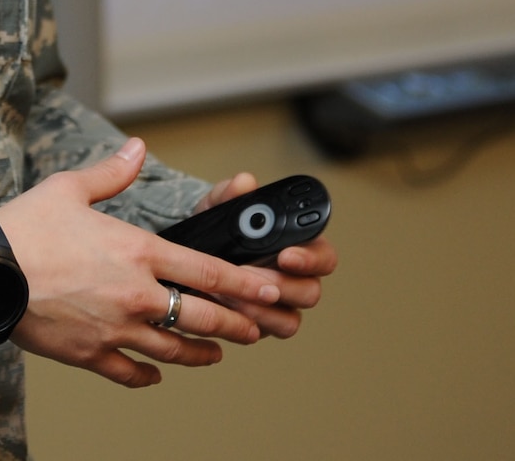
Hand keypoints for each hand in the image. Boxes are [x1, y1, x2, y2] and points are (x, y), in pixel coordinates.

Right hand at [0, 138, 285, 387]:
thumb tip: (136, 148)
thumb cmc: (26, 227)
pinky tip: (156, 376)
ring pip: (171, 351)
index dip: (245, 284)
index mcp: (138, 252)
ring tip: (215, 354)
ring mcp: (114, 330)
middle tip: (255, 330)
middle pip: (201, 318)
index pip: (207, 272)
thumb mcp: (70, 188)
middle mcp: (135, 295)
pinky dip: (147, 376)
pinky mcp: (89, 355)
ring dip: (199, 354)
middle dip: (235, 325)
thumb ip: (112, 172)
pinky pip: (129, 373)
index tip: (270, 291)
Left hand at [191, 172, 338, 338]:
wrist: (191, 260)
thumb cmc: (216, 230)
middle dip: (282, 286)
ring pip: (290, 319)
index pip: (323, 255)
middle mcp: (296, 280)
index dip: (310, 257)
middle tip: (252, 276)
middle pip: (311, 291)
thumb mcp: (218, 208)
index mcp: (298, 247)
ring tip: (231, 293)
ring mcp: (280, 306)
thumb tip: (244, 182)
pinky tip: (225, 308)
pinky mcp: (262, 326)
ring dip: (261, 307)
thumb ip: (230, 194)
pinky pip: (266, 332)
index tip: (286, 254)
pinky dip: (247, 323)